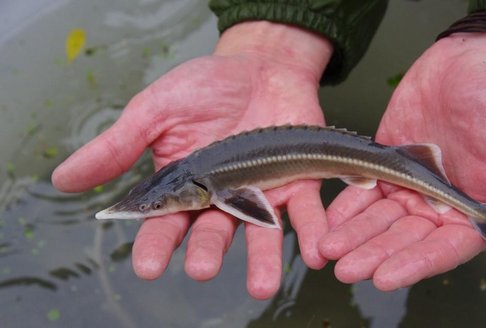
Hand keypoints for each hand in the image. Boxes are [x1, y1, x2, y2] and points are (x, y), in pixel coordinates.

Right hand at [52, 21, 332, 298]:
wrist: (261, 66)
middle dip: (207, 251)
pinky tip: (316, 252)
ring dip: (262, 260)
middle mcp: (222, 198)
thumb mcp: (156, 110)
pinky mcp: (298, 184)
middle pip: (213, 231)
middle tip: (201, 268)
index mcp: (184, 186)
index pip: (164, 222)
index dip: (156, 245)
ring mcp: (262, 194)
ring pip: (260, 232)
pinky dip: (313, 232)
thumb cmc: (204, 87)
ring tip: (261, 286)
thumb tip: (62, 179)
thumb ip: (118, 146)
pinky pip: (307, 212)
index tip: (148, 266)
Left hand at [320, 33, 485, 290]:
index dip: (415, 263)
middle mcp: (440, 206)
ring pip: (379, 219)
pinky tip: (328, 219)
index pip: (442, 248)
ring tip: (327, 250)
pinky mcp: (387, 164)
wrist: (474, 61)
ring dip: (354, 235)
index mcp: (475, 213)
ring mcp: (411, 186)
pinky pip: (365, 189)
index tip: (386, 275)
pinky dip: (347, 205)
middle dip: (374, 253)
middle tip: (346, 267)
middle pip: (403, 238)